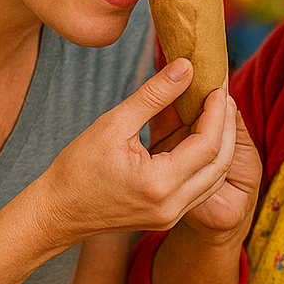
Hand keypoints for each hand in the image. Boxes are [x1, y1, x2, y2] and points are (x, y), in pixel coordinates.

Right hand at [39, 59, 239, 243]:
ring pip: (215, 177)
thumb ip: (154, 95)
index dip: (217, 112)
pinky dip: (206, 159)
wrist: (57, 212)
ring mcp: (172, 215)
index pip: (208, 144)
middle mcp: (172, 206)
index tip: (217, 84)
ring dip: (220, 143)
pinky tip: (197, 132)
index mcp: (159, 184)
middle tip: (221, 93)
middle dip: (226, 125)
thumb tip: (186, 67)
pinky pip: (200, 186)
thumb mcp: (113, 124)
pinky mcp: (167, 215)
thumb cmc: (77, 168)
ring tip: (213, 109)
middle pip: (221, 163)